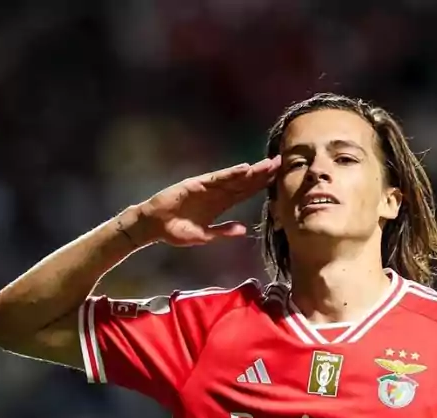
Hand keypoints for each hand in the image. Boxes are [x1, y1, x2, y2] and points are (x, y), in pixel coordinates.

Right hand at [127, 157, 279, 246]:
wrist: (154, 226)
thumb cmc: (177, 232)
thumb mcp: (204, 236)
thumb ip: (223, 232)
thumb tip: (244, 230)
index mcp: (220, 205)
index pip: (245, 193)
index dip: (262, 186)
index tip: (279, 179)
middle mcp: (217, 194)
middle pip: (244, 182)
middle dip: (262, 173)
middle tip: (281, 162)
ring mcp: (207, 188)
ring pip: (234, 178)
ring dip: (252, 171)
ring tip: (269, 163)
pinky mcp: (196, 185)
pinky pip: (216, 179)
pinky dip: (230, 174)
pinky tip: (244, 169)